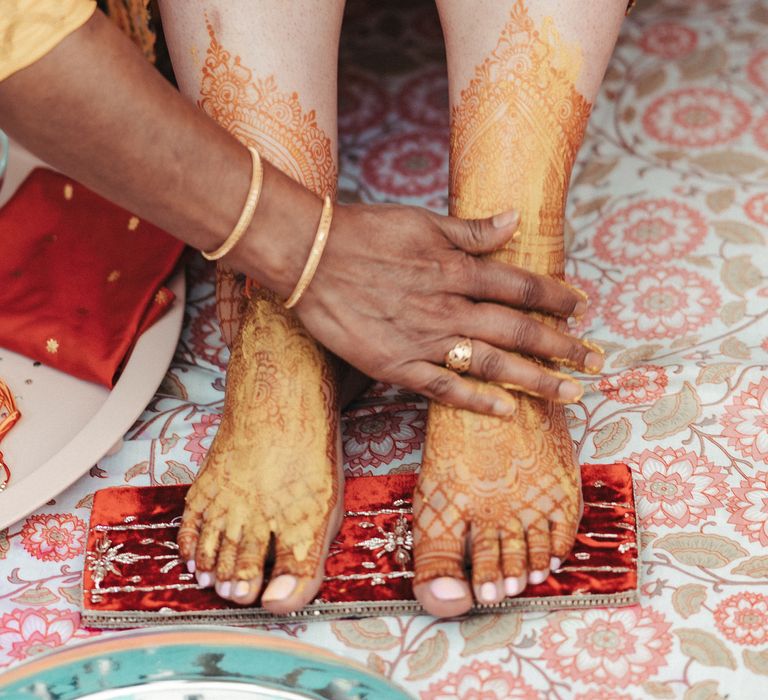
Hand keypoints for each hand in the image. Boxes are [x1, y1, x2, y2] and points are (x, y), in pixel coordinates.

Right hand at [291, 202, 598, 415]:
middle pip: (517, 329)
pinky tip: (507, 410)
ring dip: (535, 378)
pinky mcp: (396, 365)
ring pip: (491, 362)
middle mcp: (448, 306)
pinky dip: (477, 400)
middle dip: (561, 345)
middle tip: (593, 360)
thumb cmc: (363, 233)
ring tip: (570, 392)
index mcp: (456, 268)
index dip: (555, 297)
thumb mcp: (421, 220)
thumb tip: (514, 219)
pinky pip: (444, 387)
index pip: (520, 286)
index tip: (581, 307)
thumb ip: (471, 230)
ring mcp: (423, 339)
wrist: (309, 257)